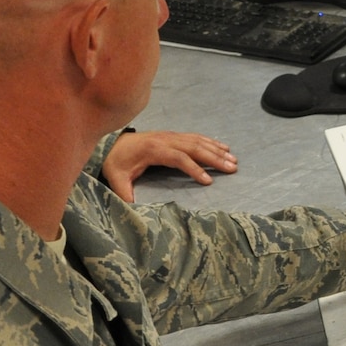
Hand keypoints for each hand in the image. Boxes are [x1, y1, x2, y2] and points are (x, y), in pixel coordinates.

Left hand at [102, 131, 236, 201]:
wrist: (112, 142)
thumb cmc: (116, 162)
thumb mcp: (116, 178)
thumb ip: (124, 193)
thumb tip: (132, 210)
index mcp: (154, 150)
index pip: (179, 158)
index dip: (194, 169)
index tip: (208, 182)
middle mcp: (165, 139)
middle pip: (195, 147)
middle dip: (215, 158)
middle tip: (232, 169)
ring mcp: (171, 136)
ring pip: (198, 141)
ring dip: (217, 150)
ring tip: (233, 160)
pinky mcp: (173, 136)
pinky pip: (196, 137)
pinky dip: (211, 142)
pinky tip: (224, 148)